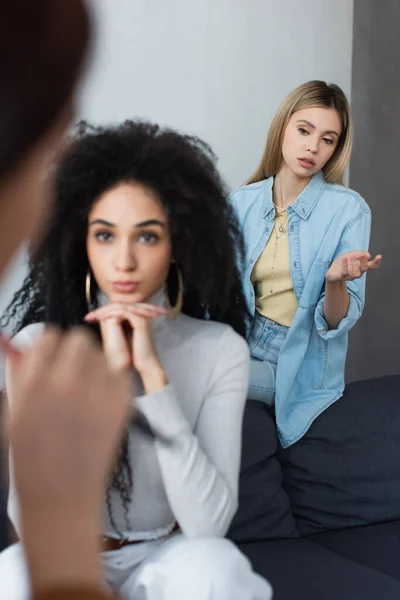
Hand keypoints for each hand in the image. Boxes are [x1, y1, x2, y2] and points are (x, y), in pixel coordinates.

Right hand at [1, 326, 130, 589]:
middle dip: (72, 353)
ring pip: (102, 355)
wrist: (61, 497)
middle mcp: (69, 382)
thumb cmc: (31, 458)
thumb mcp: (13, 412)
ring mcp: (99, 393)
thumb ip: (20, 373)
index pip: (49, 336)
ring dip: (92, 365)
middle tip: (67, 373)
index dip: (48, 348)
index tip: (48, 359)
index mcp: (36, 383)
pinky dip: (110, 381)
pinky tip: (98, 401)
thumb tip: (20, 344)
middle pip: (79, 340)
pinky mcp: (122, 404)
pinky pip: (119, 374)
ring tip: (83, 391)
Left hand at [85, 303, 166, 392]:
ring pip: (120, 307)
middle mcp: (141, 314)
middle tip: (88, 317)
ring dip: (104, 311)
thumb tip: (101, 315)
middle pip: (118, 305)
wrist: (144, 364)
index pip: (117, 307)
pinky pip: (124, 312)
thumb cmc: (133, 353)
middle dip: (101, 310)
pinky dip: (111, 313)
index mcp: (137, 316)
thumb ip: (114, 324)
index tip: (89, 318)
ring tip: (93, 317)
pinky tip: (102, 318)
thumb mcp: (120, 335)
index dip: (102, 311)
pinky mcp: (141, 321)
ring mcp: (142, 316)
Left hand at [326, 251, 381, 283]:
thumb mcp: (351, 254)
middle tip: (362, 255)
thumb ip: (359, 254)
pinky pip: (344, 273)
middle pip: (363, 269)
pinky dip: (345, 266)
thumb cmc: (343, 262)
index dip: (376, 262)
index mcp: (361, 266)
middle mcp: (357, 272)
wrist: (331, 271)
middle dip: (363, 262)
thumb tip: (368, 255)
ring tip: (350, 257)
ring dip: (354, 264)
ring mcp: (349, 276)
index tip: (379, 256)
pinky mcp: (340, 277)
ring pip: (355, 273)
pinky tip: (344, 258)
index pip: (371, 266)